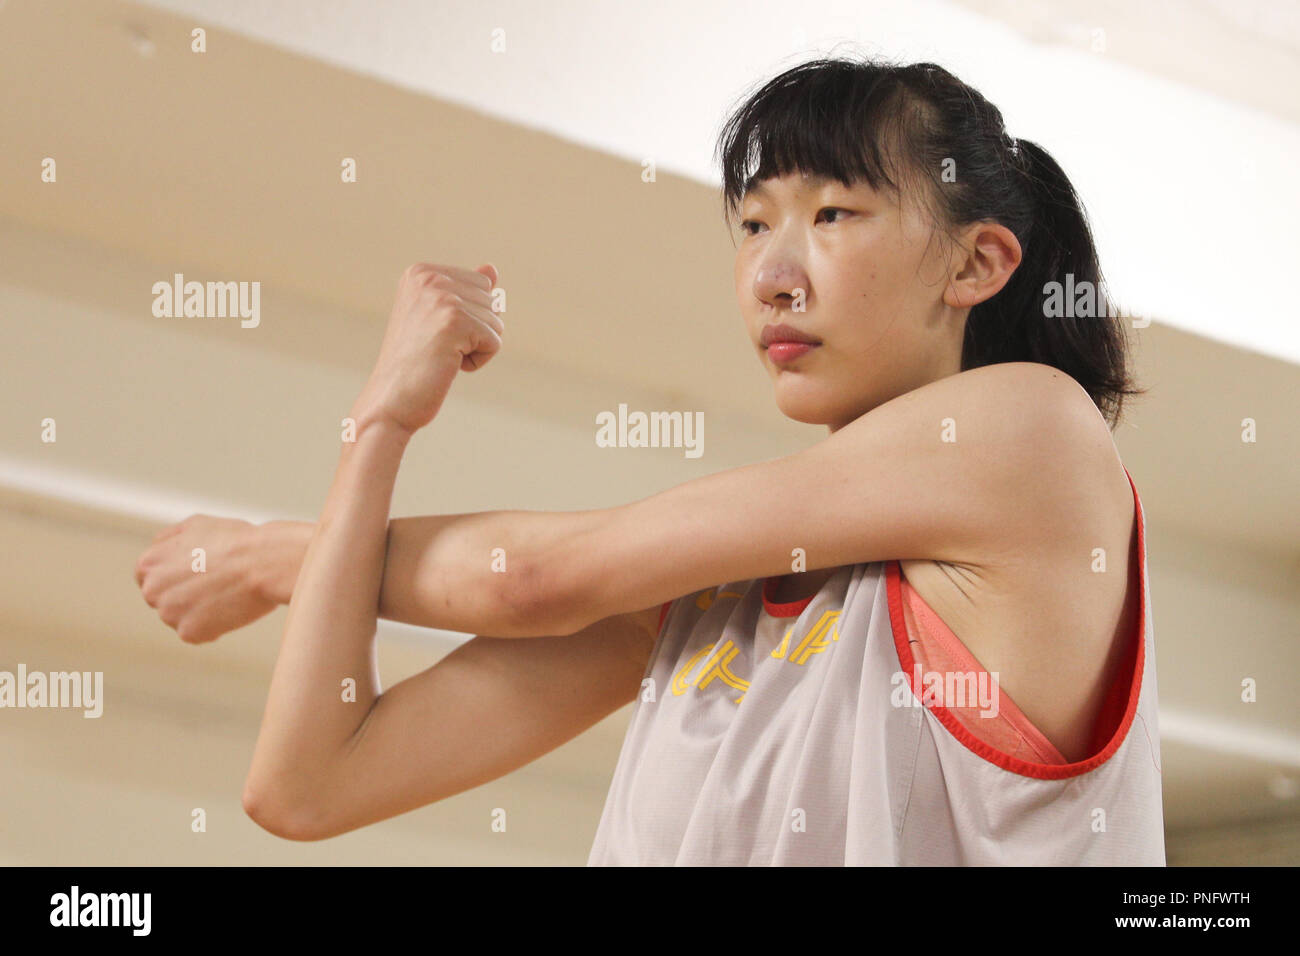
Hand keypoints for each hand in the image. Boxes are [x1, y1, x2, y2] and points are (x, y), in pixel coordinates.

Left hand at [134, 514, 278, 643]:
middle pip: (162, 600)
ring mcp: (169, 614)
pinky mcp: (189, 633)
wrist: (263, 563)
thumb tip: (158, 549)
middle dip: (183, 596)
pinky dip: (213, 626)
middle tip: (214, 585)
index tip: (194, 576)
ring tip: (226, 593)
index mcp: (148, 564)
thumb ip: (167, 539)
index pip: (147, 578)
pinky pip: (199, 633)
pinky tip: (229, 608)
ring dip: (199, 611)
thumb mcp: (194, 525)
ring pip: (180, 618)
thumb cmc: (235, 541)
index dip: (173, 576)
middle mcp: (151, 591)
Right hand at [352, 262, 503, 436]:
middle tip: (437, 348)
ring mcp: (441, 297)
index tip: (433, 334)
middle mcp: (429, 278)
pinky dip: (477, 361)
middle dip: (475, 332)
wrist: (390, 402)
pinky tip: (447, 366)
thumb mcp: (438, 320)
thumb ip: (465, 292)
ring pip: (496, 321)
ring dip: (475, 348)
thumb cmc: (414, 365)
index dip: (469, 318)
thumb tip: (492, 268)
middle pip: (492, 300)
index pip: (482, 284)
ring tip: (440, 357)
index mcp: (421, 272)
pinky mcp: (455, 321)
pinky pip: (495, 342)